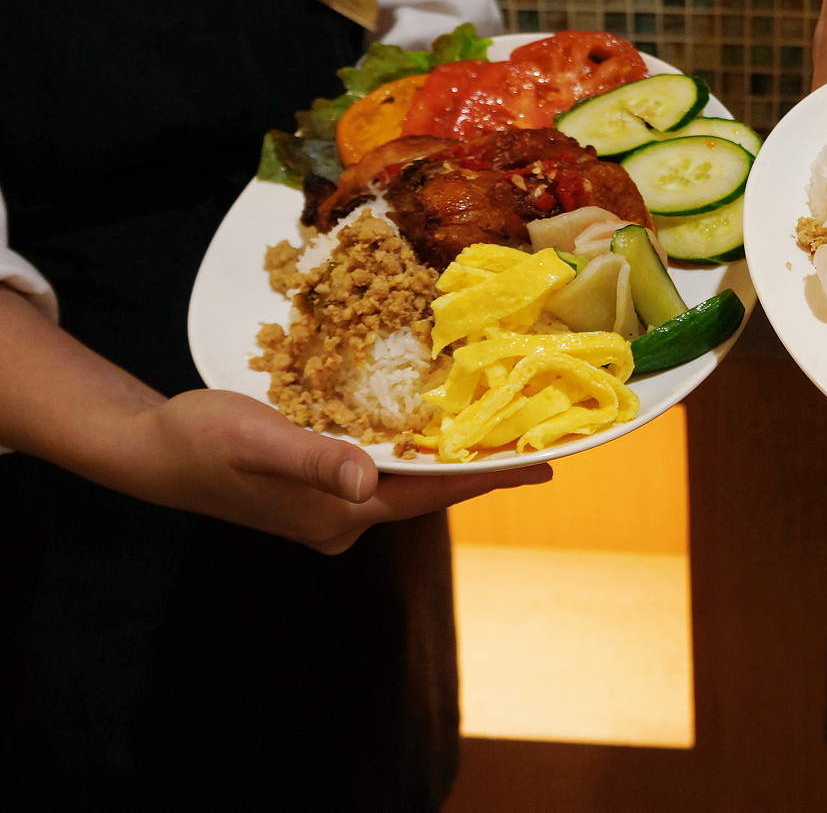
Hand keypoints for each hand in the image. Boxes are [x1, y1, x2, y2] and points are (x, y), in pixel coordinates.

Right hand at [122, 389, 552, 554]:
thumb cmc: (203, 441)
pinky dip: (412, 454)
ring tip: (499, 434)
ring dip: (448, 459)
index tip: (546, 466)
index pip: (433, 494)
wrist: (153, 452)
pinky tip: (430, 433)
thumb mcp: (258, 439)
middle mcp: (343, 521)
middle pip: (428, 492)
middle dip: (480, 467)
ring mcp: (331, 511)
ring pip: (407, 483)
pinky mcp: (318, 494)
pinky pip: (381, 474)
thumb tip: (367, 481)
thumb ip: (314, 459)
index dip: (490, 476)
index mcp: (339, 514)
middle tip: (537, 441)